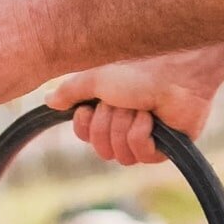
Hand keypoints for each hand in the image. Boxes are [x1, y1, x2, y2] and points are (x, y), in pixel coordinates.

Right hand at [44, 57, 223, 165]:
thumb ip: (72, 91)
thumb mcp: (95, 79)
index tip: (88, 109)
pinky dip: (142, 133)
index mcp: (110, 108)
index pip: (86, 135)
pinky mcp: (166, 148)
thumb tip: (48, 100)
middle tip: (122, 103)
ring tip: (141, 108)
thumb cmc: (138, 68)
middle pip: (101, 149)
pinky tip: (152, 117)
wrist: (175, 69)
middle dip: (108, 124)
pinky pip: (141, 155)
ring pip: (120, 155)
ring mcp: (147, 137)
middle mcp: (126, 124)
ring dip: (125, 127)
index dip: (85, 127)